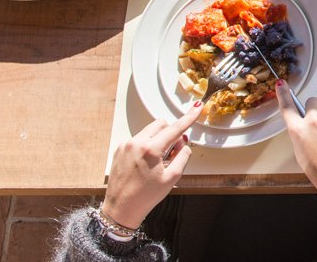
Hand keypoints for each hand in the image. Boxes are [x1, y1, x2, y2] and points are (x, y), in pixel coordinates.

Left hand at [100, 100, 200, 228]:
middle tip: (172, 151)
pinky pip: (138, 139)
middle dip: (170, 133)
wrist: (121, 209)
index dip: (189, 117)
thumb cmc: (145, 197)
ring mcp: (126, 145)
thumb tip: (183, 142)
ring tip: (156, 161)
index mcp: (150, 150)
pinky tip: (145, 164)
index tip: (197, 107)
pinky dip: (146, 145)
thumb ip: (183, 155)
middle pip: (161, 124)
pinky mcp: (119, 150)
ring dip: (158, 139)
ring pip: (149, 131)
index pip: (175, 128)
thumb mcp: (172, 177)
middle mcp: (136, 143)